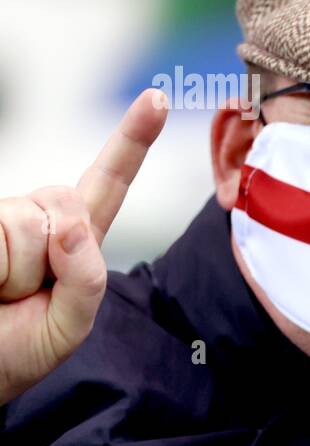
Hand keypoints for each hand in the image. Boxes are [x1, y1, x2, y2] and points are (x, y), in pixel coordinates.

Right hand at [0, 90, 167, 405]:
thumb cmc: (17, 348)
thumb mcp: (71, 325)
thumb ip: (87, 279)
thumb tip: (72, 224)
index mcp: (76, 236)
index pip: (109, 181)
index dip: (133, 138)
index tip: (157, 97)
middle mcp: (35, 215)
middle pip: (65, 204)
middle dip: (51, 259)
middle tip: (24, 295)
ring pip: (24, 226)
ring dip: (16, 274)